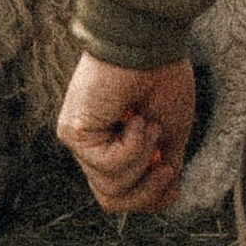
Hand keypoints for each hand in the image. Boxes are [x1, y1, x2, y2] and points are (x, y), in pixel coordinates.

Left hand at [57, 54, 195, 217]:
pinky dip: (132, 147)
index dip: (151, 198)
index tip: (172, 172)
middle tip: (166, 163)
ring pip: (111, 190)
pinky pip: (107, 167)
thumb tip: (167, 196)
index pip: (123, 195)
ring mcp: (80, 141)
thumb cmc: (162, 78)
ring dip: (142, 160)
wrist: (151, 45)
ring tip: (148, 123)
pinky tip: (134, 118)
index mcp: (114, 146)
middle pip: (113, 200)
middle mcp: (92, 146)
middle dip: (147, 192)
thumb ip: (164, 166)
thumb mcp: (172, 133)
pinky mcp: (73, 132)